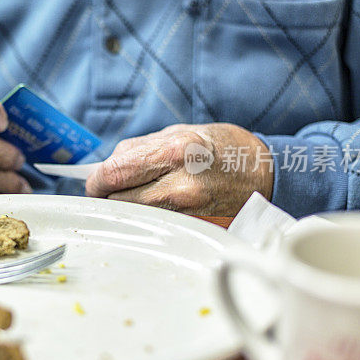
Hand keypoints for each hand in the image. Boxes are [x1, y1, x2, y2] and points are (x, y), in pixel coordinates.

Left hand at [85, 123, 273, 215]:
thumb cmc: (219, 147)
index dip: (95, 181)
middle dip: (108, 195)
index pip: (112, 173)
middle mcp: (179, 182)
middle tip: (110, 191)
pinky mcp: (193, 226)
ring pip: (133, 214)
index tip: (94, 182)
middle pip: (118, 198)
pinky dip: (146, 217)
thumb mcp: (177, 133)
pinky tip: (154, 207)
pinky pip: (153, 224)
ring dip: (125, 207)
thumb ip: (138, 150)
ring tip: (136, 195)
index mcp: (172, 150)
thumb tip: (105, 168)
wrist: (264, 172)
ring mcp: (188, 209)